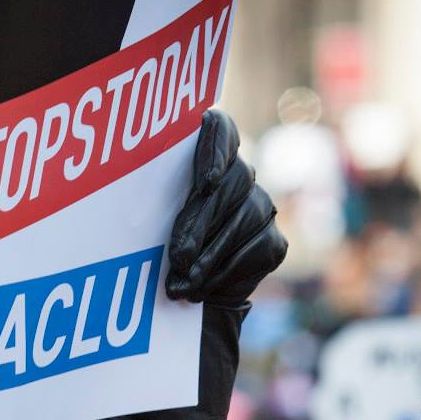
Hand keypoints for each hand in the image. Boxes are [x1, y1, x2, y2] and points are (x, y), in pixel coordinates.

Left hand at [166, 110, 286, 307]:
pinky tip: (201, 289)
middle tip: (178, 255)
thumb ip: (156, 206)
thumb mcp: (153, 219)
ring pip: (242, 222)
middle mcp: (241, 175)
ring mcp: (262, 207)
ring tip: (181, 283)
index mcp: (207, 156)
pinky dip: (223, 273)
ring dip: (209, 256)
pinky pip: (252, 252)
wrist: (196, 286)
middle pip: (231, 183)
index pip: (221, 130)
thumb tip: (146, 222)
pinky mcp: (273, 241)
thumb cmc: (162, 239)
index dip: (218, 149)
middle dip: (202, 223)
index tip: (209, 182)